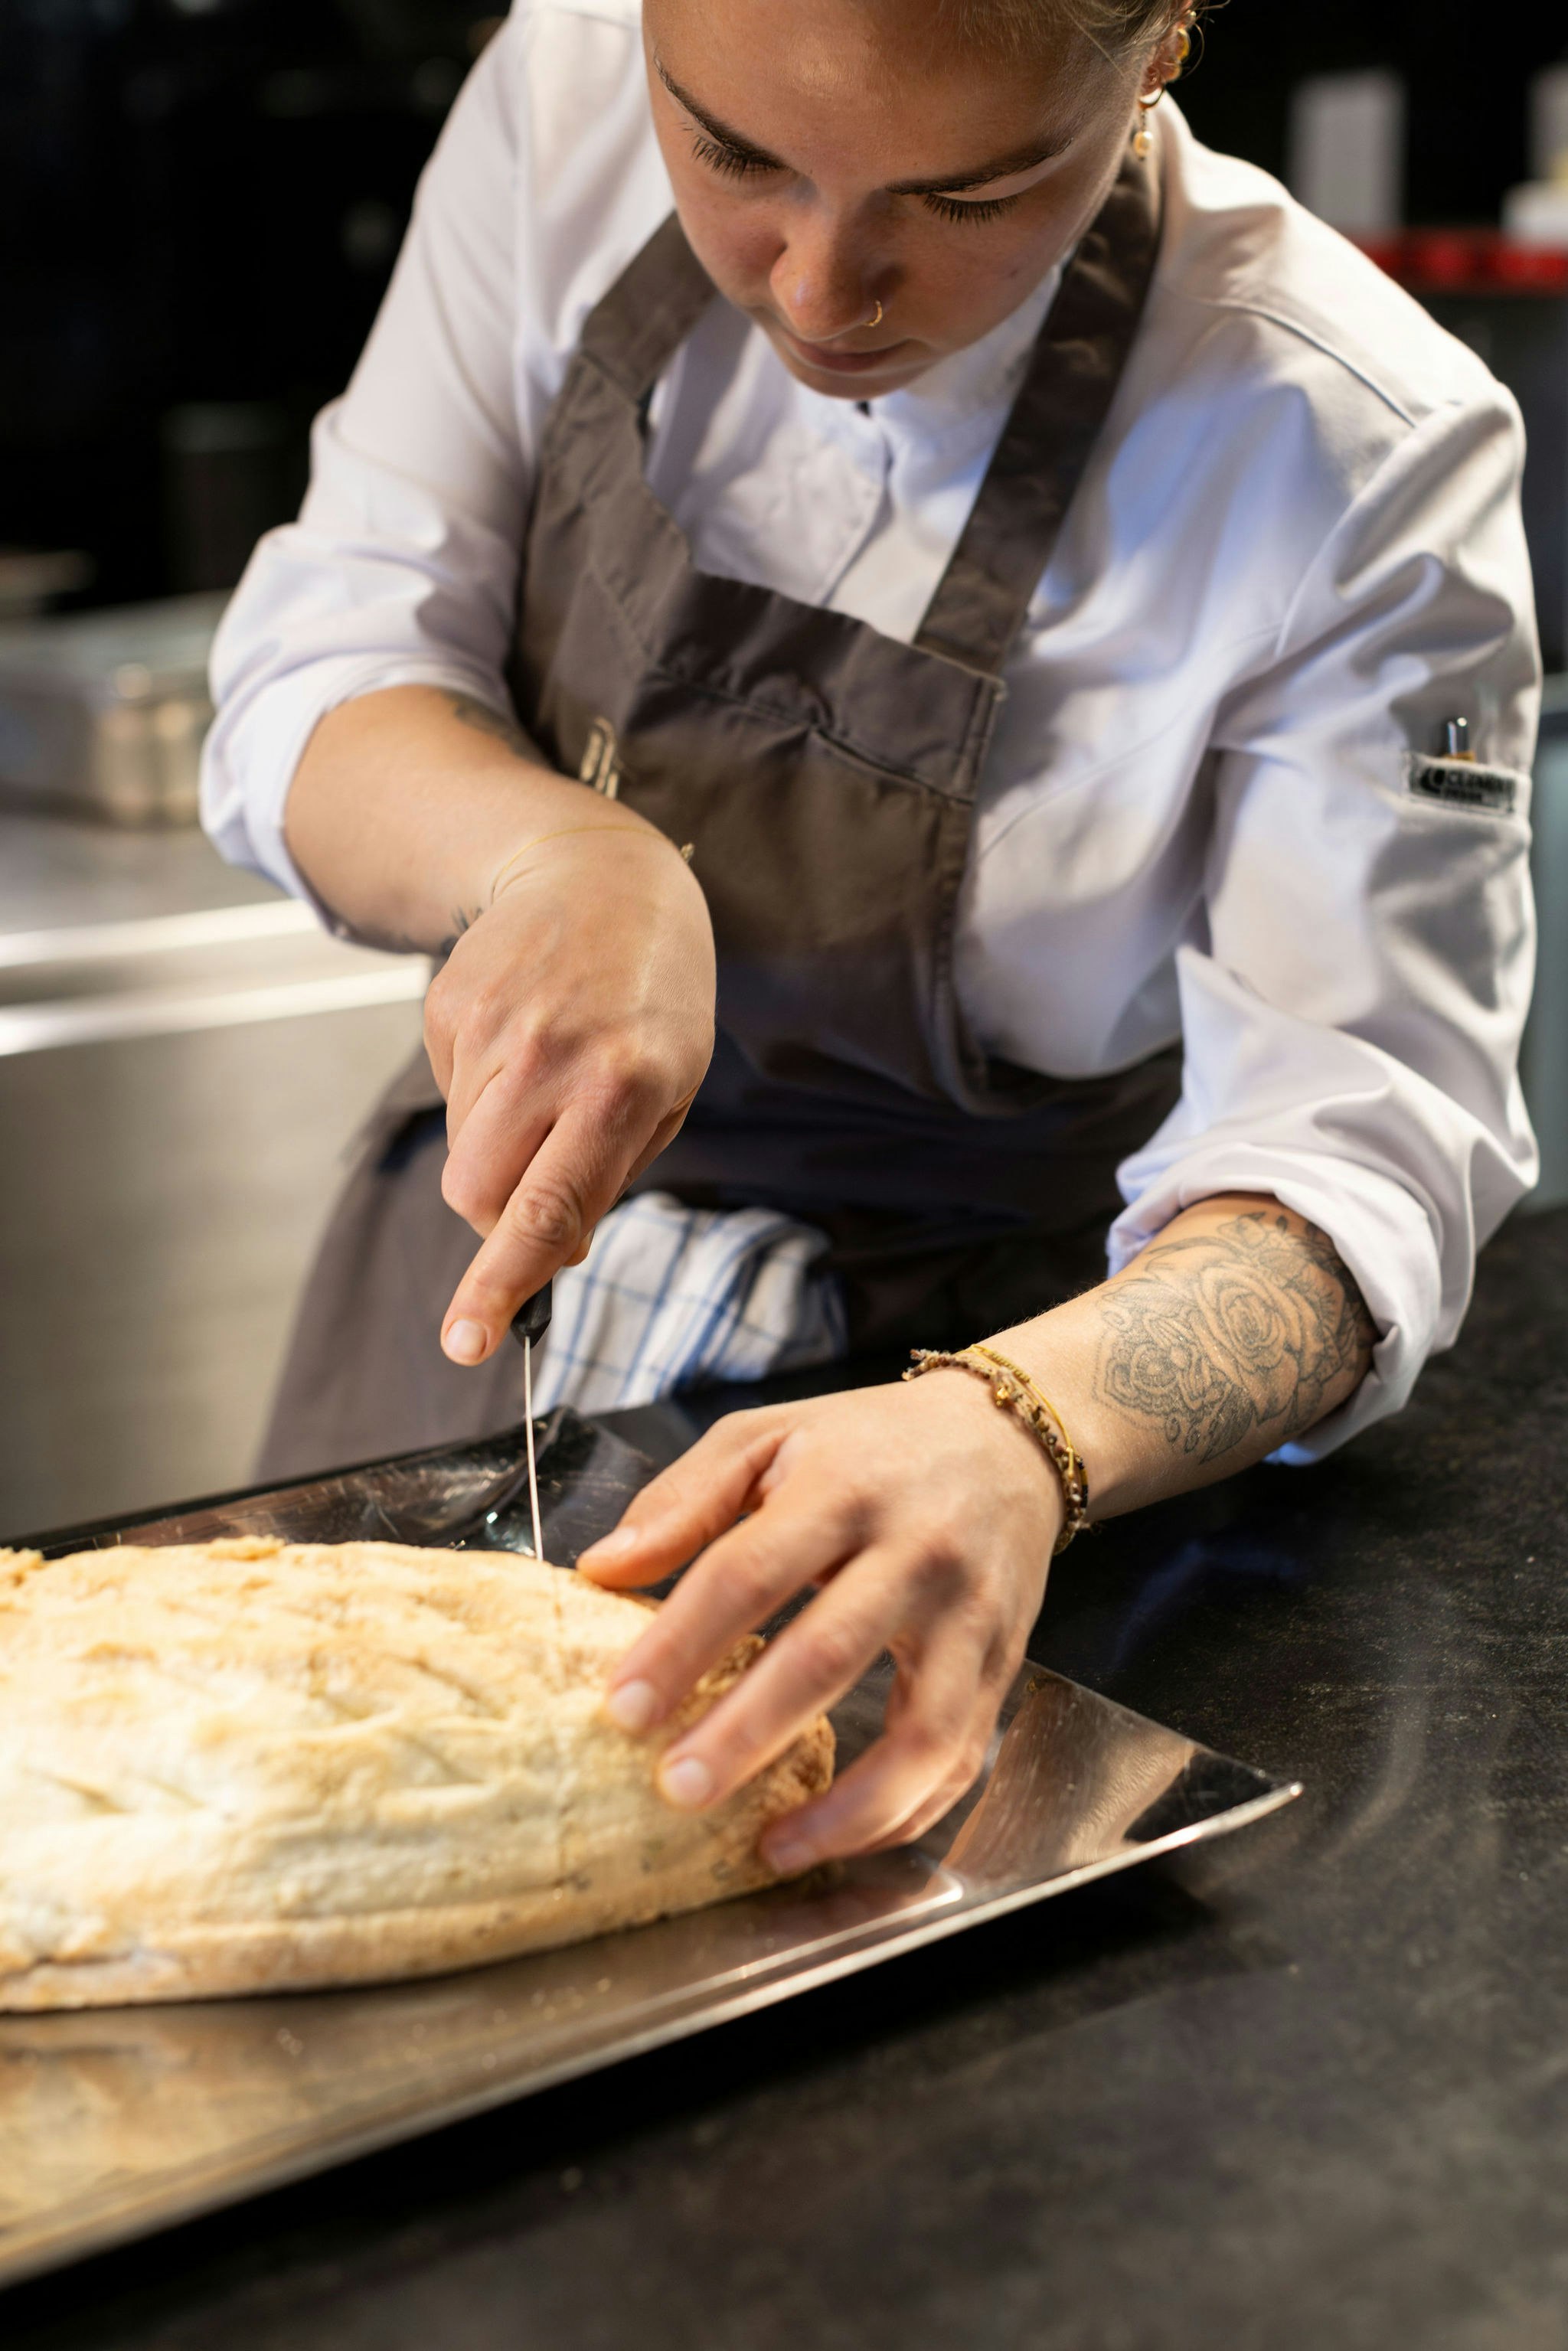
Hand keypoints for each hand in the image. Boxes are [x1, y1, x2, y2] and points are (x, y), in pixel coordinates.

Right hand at [428, 824, 715, 1360]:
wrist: (603, 875)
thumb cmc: (653, 999)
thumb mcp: (671, 1088)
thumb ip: (607, 1175)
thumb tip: (547, 1251)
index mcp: (623, 1088)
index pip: (546, 1210)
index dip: (501, 1285)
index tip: (466, 1342)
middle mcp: (551, 1058)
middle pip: (479, 1196)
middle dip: (501, 1218)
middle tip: (545, 1178)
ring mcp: (491, 1029)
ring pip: (462, 1154)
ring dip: (498, 1150)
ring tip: (548, 1081)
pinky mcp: (447, 1007)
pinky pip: (448, 1096)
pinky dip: (482, 1094)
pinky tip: (522, 1042)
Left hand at [575, 1372, 1062, 1868]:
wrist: (1008, 1439)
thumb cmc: (868, 1442)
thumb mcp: (767, 1436)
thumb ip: (682, 1500)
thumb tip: (600, 1571)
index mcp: (843, 1487)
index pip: (750, 1571)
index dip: (681, 1643)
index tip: (622, 1707)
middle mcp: (916, 1551)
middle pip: (828, 1653)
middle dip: (747, 1732)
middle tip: (676, 1789)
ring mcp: (969, 1616)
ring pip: (921, 1731)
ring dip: (845, 1808)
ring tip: (770, 1849)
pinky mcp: (1003, 1664)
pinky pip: (958, 1758)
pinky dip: (902, 1814)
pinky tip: (837, 1839)